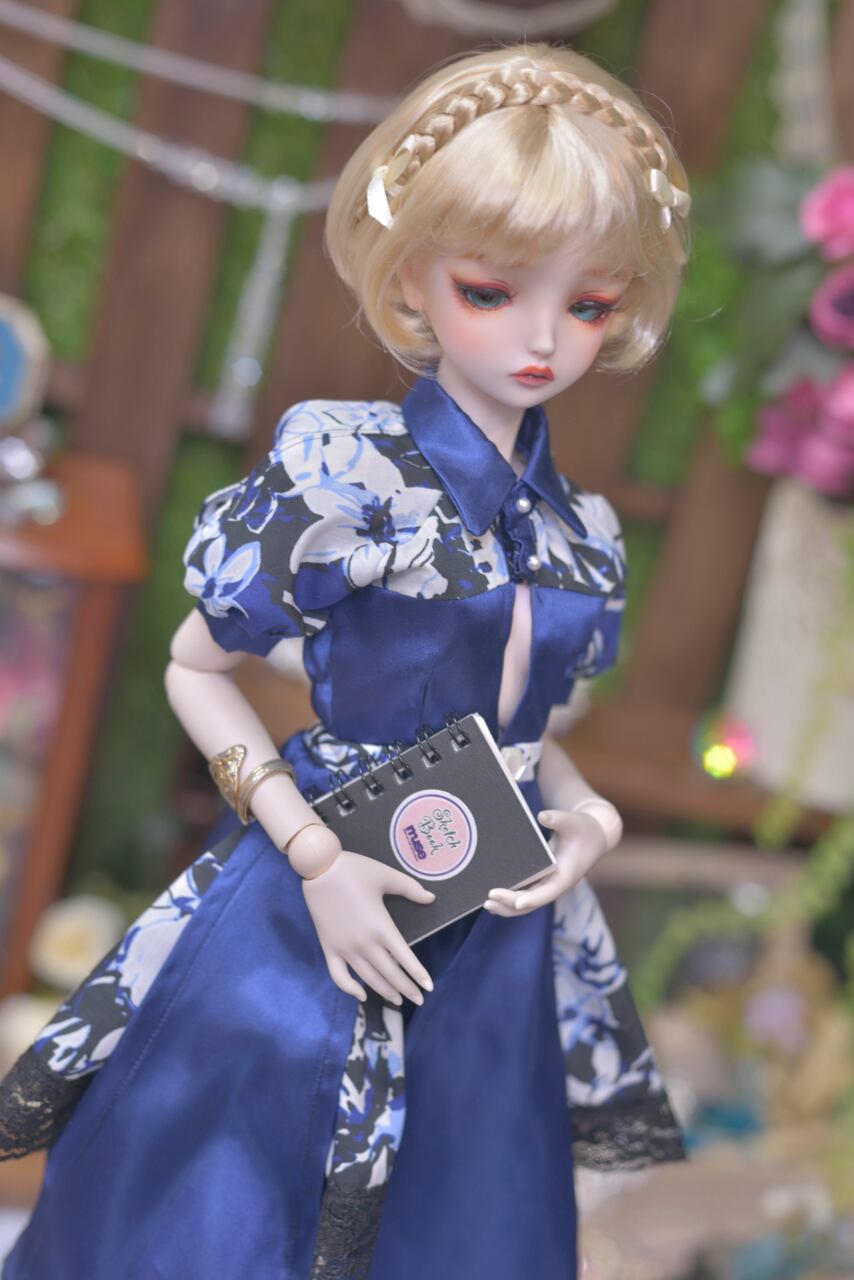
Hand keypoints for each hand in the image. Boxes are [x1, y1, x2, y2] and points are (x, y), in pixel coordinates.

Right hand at [302, 849, 434, 1004]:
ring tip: (398, 1000)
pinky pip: (339, 976)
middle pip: (390, 974)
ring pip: (368, 979)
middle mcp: (364, 943)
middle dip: (406, 989)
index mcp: (381, 927)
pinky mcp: (329, 948)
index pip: (405, 959)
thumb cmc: (355, 870)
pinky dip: (350, 989)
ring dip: (385, 991)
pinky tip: (362, 995)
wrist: (320, 868)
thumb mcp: (386, 875)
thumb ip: (410, 889)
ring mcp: (345, 948)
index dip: (418, 974)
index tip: (429, 988)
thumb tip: (431, 898)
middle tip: (419, 999)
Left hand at [484, 809, 608, 917]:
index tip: (517, 902)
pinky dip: (510, 900)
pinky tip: (494, 900)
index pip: (548, 892)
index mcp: (566, 875)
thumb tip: (542, 816)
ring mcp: (548, 885)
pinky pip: (525, 894)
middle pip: (532, 902)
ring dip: (507, 906)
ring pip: (527, 903)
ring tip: (487, 904)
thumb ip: (559, 819)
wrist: (593, 836)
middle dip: (510, 903)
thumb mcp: (573, 821)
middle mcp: (556, 885)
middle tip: (489, 899)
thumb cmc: (583, 828)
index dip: (533, 898)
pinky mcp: (542, 881)